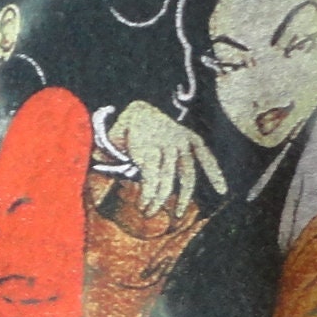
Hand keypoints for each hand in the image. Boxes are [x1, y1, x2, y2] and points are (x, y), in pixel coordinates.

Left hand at [106, 103, 225, 217]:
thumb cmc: (126, 126)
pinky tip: (222, 189)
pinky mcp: (191, 138)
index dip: (150, 193)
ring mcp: (181, 141)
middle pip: (167, 179)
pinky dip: (214, 171)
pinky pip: (205, 155)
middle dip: (159, 200)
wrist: (143, 101)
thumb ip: (107, 150)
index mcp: (148, 143)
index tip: (143, 206)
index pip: (152, 174)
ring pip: (186, 173)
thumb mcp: (112, 136)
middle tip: (150, 214)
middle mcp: (167, 143)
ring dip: (183, 196)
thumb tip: (95, 159)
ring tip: (176, 215)